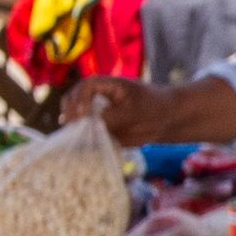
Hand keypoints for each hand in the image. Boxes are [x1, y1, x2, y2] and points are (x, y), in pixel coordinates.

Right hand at [62, 76, 184, 145]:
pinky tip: (85, 150)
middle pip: (73, 102)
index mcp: (104, 85)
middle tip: (73, 128)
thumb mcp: (133, 110)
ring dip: (74, 130)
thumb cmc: (152, 105)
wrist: (166, 120)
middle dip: (70, 114)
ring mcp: (96, 115)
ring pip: (77, 121)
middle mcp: (95, 99)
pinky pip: (87, 136)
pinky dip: (84, 143)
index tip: (82, 114)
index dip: (79, 100)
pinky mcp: (100, 131)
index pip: (84, 88)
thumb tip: (90, 125)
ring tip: (77, 141)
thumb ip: (111, 116)